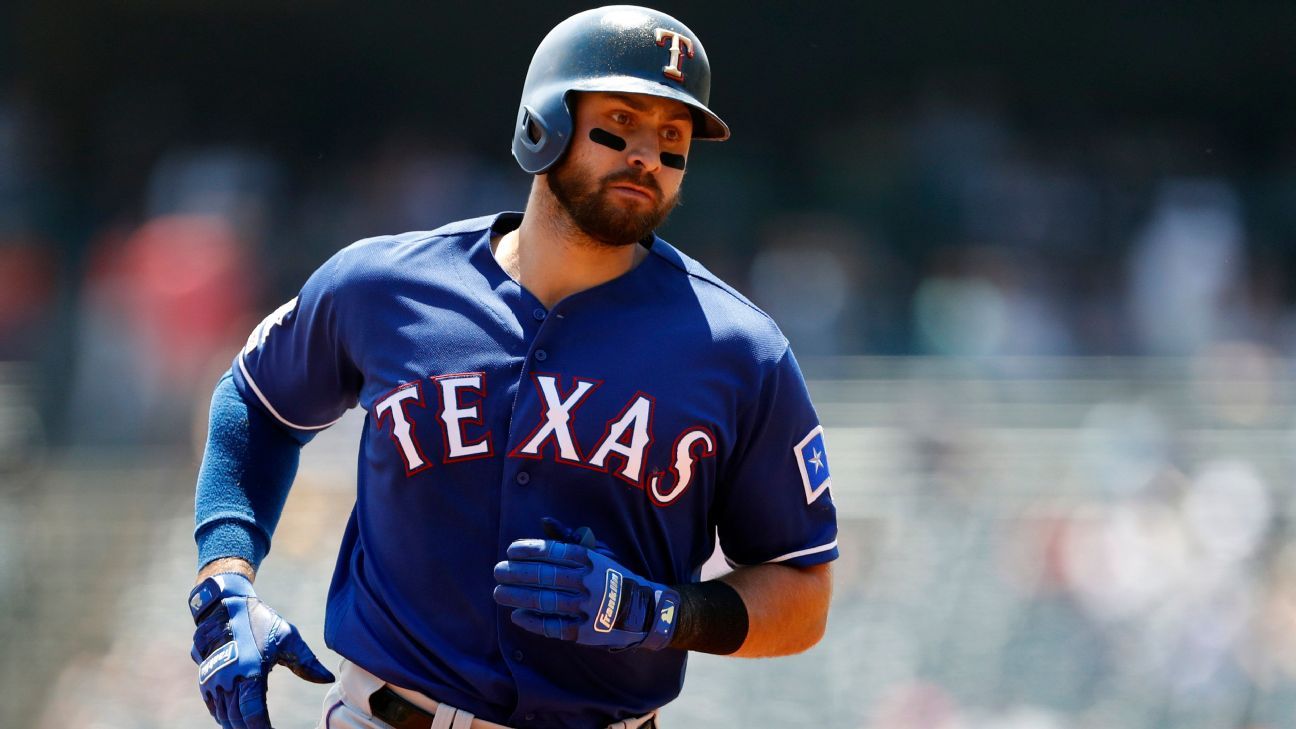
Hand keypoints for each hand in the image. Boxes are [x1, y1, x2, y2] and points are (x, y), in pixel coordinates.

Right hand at [189, 573, 334, 727]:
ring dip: (236, 724)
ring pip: (223, 715)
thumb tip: (327, 679)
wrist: (225, 605)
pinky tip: (235, 719)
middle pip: (237, 719)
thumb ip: (307, 663)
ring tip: (252, 727)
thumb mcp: (288, 638)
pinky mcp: (204, 677)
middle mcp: (227, 679)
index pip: (253, 714)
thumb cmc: (261, 621)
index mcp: (250, 672)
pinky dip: (223, 716)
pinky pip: (213, 706)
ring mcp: (212, 680)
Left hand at [493, 518, 679, 650]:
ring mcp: (585, 608)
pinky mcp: (584, 632)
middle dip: (516, 573)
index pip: (552, 551)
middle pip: (543, 576)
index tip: (510, 551)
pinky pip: (552, 626)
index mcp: (590, 560)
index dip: (528, 550)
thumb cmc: (614, 577)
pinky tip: (517, 616)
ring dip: (517, 597)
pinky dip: (533, 621)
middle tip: (498, 571)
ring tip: (499, 593)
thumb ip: (569, 538)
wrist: (645, 611)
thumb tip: (544, 520)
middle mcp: (587, 582)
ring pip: (544, 601)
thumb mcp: (599, 552)